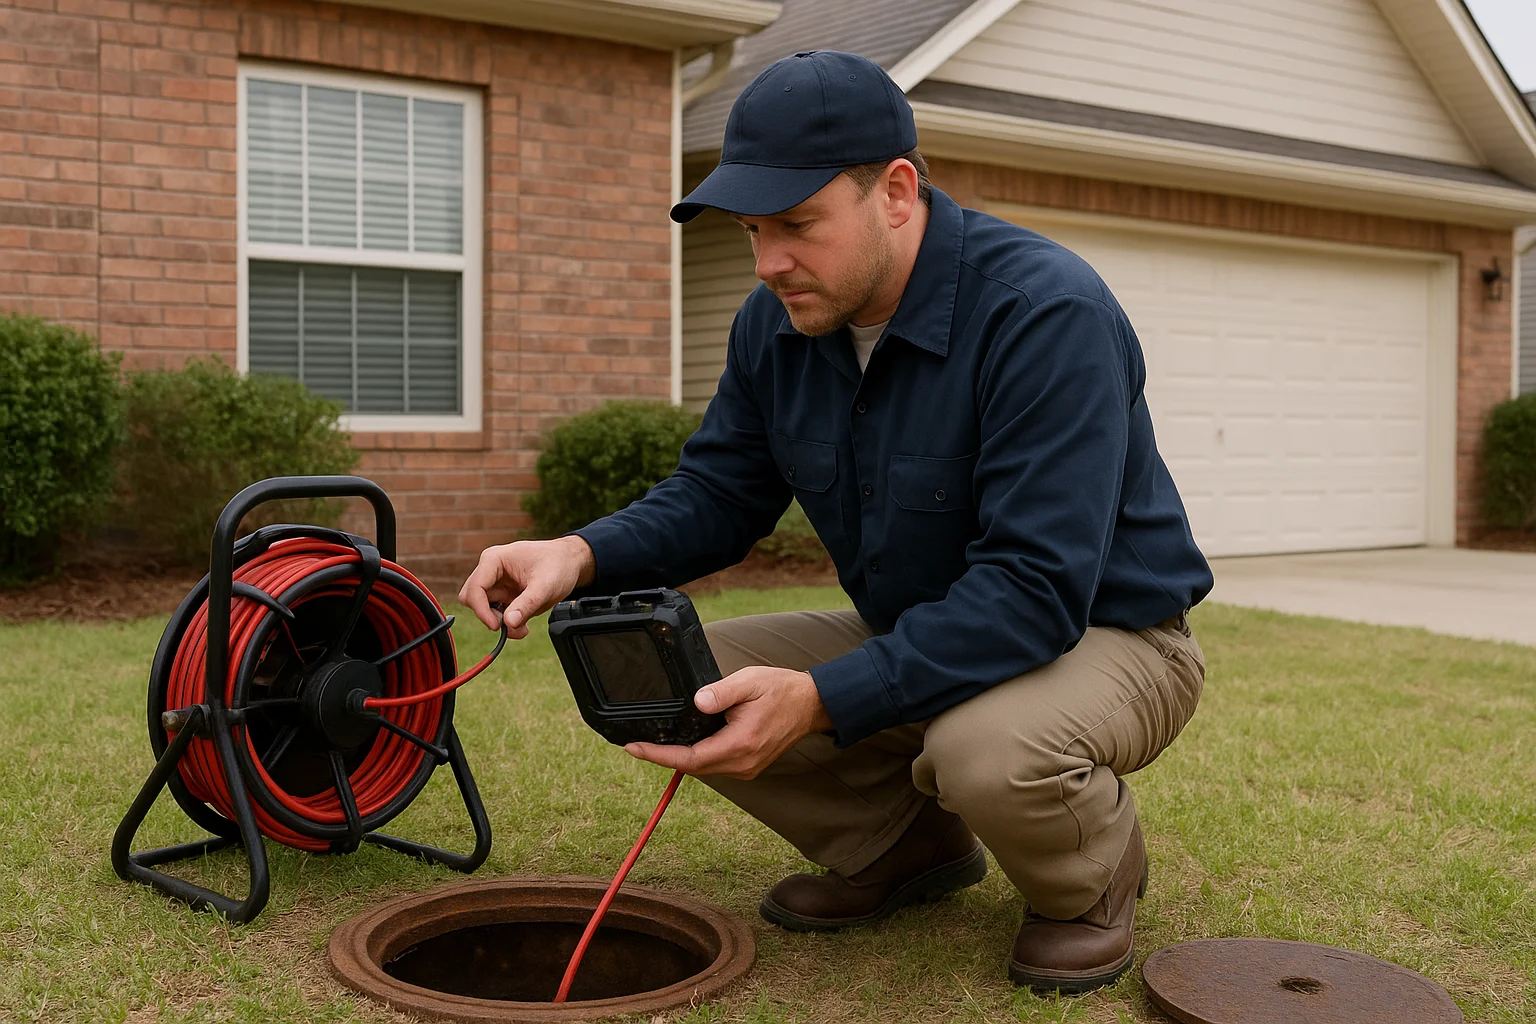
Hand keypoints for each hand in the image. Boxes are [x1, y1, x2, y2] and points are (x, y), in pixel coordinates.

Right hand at [457, 536, 595, 638]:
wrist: (570, 563)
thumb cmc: (558, 565)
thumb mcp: (545, 586)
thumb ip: (527, 604)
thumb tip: (509, 623)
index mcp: (494, 559)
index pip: (475, 588)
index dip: (481, 610)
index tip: (497, 626)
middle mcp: (490, 569)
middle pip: (472, 599)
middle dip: (489, 616)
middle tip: (512, 625)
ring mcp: (496, 582)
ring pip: (484, 609)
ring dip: (500, 622)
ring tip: (523, 627)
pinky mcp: (503, 593)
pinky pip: (496, 613)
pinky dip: (506, 622)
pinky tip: (523, 624)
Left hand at [623, 666, 833, 779]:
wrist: (811, 704)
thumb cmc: (781, 690)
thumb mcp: (749, 682)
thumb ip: (721, 692)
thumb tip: (698, 701)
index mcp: (740, 744)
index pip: (691, 758)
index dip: (659, 756)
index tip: (635, 748)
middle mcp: (743, 763)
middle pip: (694, 767)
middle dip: (663, 757)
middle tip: (636, 744)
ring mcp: (747, 767)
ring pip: (704, 768)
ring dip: (680, 758)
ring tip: (655, 743)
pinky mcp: (749, 765)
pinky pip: (715, 765)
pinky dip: (697, 756)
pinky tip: (685, 743)